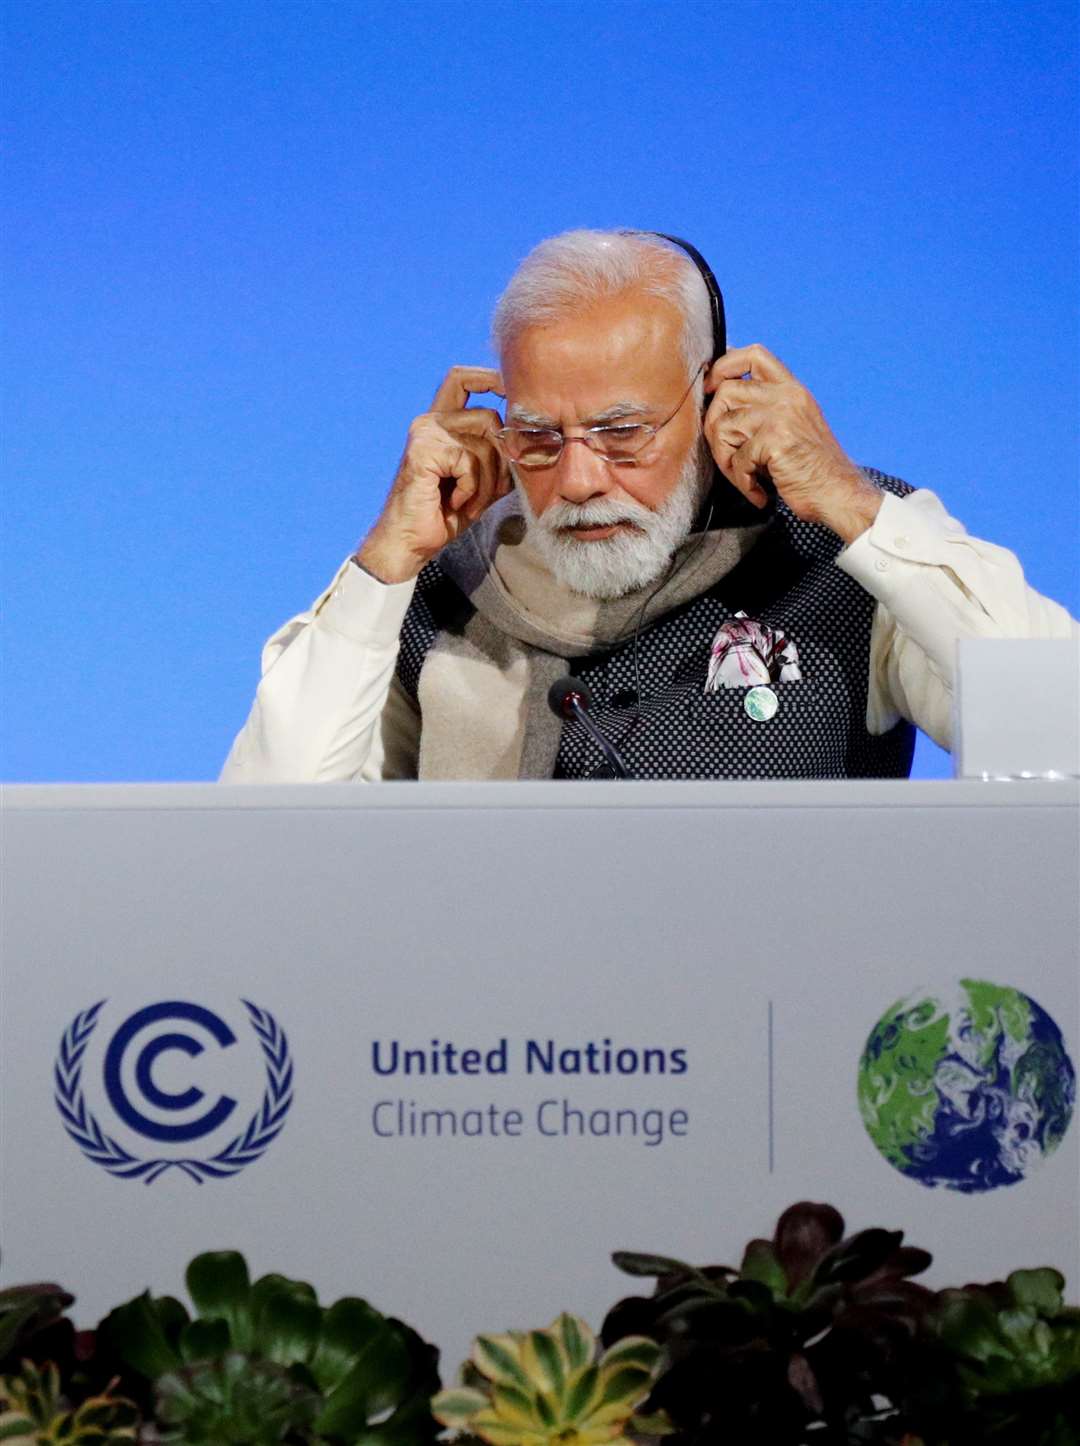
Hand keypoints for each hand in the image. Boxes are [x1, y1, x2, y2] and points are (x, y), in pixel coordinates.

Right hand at [356, 366, 509, 583]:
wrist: (412, 542)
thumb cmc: (445, 514)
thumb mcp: (483, 481)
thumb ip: (500, 457)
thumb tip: (533, 439)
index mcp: (441, 423)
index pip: (462, 379)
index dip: (489, 378)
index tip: (511, 392)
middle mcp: (430, 421)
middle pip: (488, 416)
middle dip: (502, 457)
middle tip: (493, 490)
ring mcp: (424, 433)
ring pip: (484, 442)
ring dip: (487, 481)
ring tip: (470, 502)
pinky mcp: (422, 450)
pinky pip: (468, 461)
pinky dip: (471, 488)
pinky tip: (455, 502)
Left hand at [704, 344, 881, 543]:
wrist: (839, 495)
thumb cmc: (810, 469)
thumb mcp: (791, 426)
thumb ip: (763, 409)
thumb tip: (717, 399)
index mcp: (791, 389)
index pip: (753, 355)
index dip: (724, 366)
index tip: (711, 388)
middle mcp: (788, 396)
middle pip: (725, 392)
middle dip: (714, 428)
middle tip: (728, 457)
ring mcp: (783, 415)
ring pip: (722, 425)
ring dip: (725, 459)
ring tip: (745, 477)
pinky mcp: (777, 440)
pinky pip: (737, 458)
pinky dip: (743, 482)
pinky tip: (758, 491)